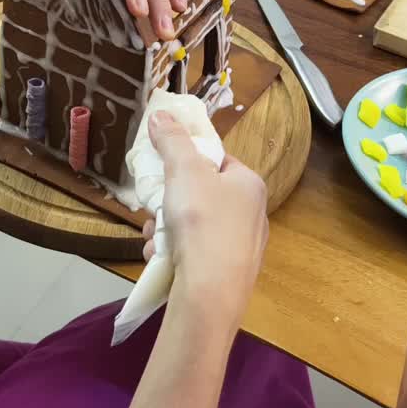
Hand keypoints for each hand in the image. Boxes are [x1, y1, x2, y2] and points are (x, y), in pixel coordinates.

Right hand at [141, 111, 267, 325]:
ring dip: (166, 229)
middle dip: (170, 202)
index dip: (189, 162)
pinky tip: (161, 259)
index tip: (165, 171)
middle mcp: (253, 215)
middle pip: (202, 195)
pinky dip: (174, 253)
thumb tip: (161, 114)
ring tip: (153, 239)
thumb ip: (172, 141)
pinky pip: (195, 254)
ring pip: (194, 227)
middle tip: (153, 210)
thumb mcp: (184, 171)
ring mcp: (242, 248)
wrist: (210, 293)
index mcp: (250, 185)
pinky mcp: (228, 275)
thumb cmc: (202, 223)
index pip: (218, 161)